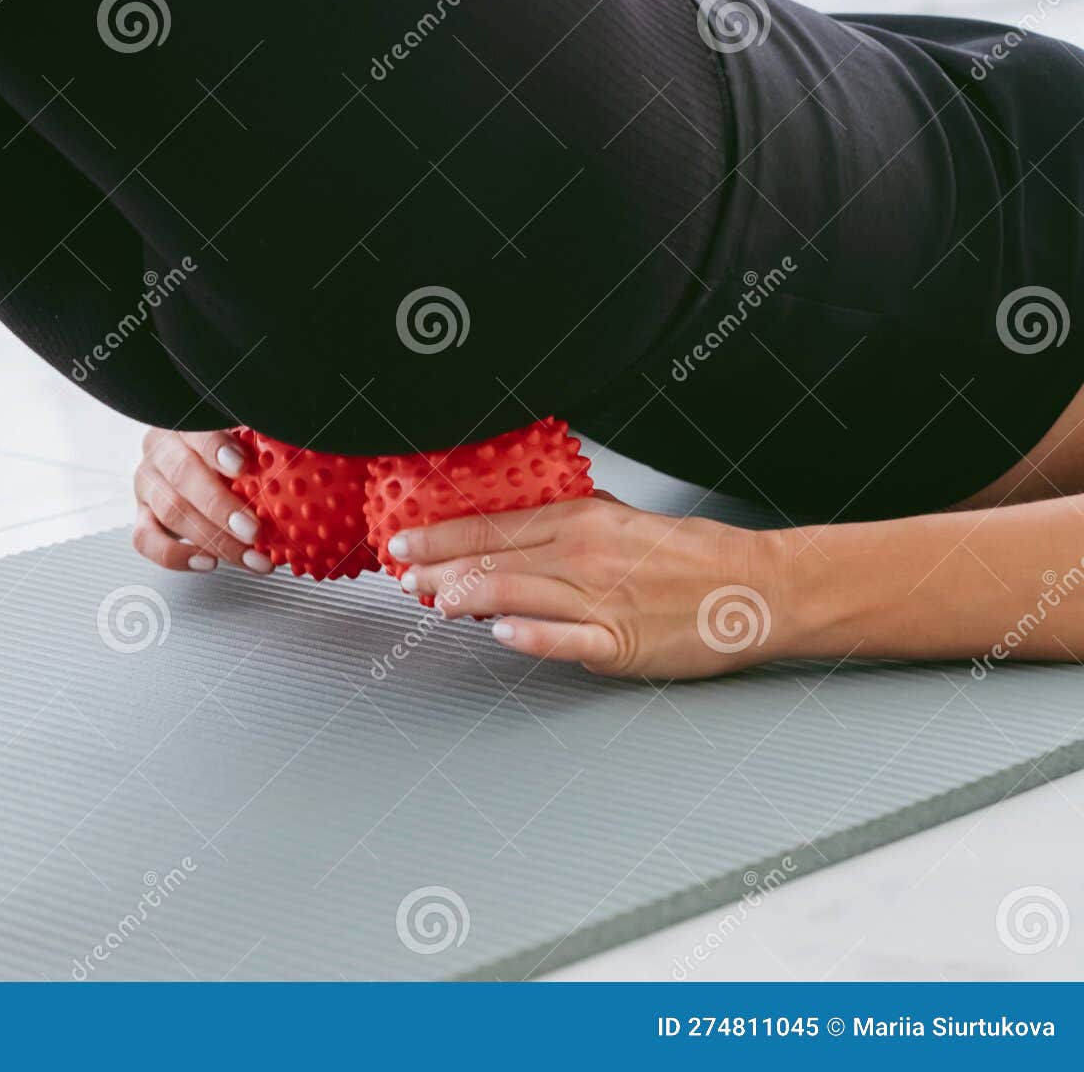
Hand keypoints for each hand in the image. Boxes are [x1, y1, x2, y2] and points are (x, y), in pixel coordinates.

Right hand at [132, 428, 273, 574]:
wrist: (196, 469)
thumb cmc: (232, 454)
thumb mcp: (247, 440)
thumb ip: (263, 442)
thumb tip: (297, 445)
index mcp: (187, 424)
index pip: (197, 431)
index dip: (217, 449)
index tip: (243, 467)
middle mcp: (161, 451)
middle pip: (183, 476)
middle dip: (221, 507)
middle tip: (253, 530)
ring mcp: (148, 485)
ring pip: (170, 511)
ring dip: (213, 539)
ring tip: (249, 556)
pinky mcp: (141, 516)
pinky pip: (146, 540)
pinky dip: (177, 556)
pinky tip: (209, 563)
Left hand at [394, 495, 787, 678]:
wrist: (759, 588)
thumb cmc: (698, 558)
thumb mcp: (628, 519)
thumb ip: (576, 520)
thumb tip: (527, 520)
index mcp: (583, 520)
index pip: (493, 526)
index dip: (441, 535)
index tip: (405, 542)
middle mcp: (584, 554)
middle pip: (492, 560)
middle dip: (437, 569)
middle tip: (403, 578)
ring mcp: (600, 600)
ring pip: (515, 594)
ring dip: (465, 598)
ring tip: (432, 603)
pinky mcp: (619, 642)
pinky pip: (565, 638)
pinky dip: (530, 635)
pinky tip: (498, 635)